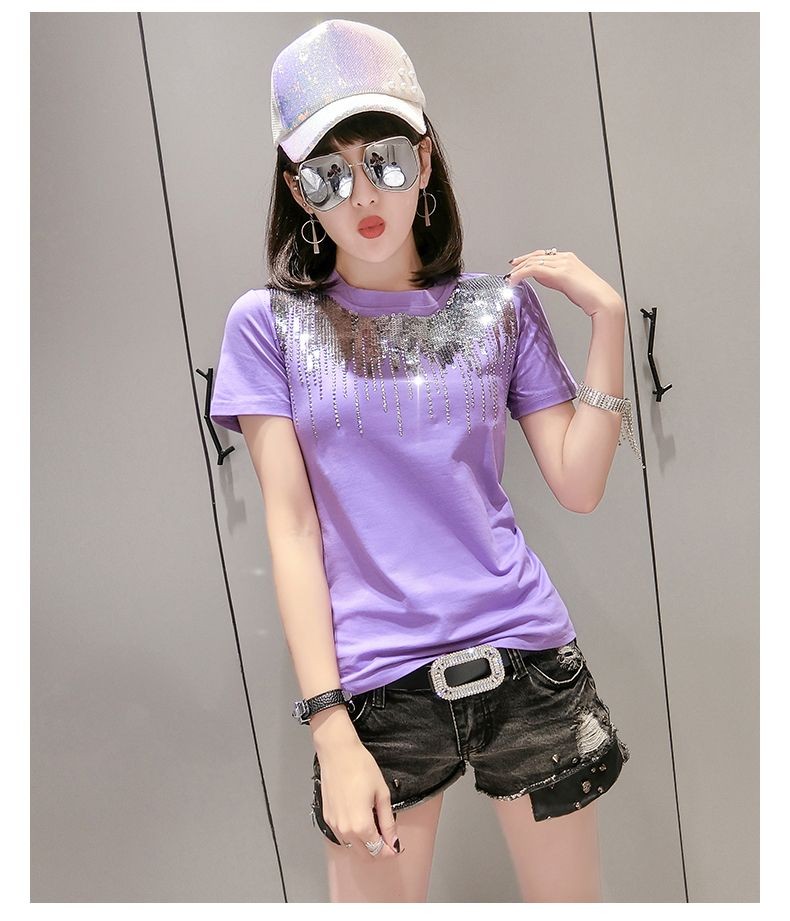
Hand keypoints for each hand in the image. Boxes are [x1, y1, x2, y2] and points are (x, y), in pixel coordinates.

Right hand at [318, 742, 401, 857]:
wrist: (337, 752)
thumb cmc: (361, 767)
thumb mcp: (382, 794)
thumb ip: (388, 822)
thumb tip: (393, 841)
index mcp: (361, 825)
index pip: (378, 850)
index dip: (390, 850)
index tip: (397, 845)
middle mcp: (345, 830)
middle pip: (365, 854)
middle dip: (379, 850)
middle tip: (388, 837)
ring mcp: (334, 825)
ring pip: (352, 847)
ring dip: (365, 844)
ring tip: (375, 825)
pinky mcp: (328, 817)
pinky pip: (342, 836)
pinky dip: (353, 835)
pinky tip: (360, 819)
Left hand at [506, 249, 623, 317]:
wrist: (602, 300)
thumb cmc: (589, 296)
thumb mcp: (569, 283)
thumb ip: (555, 278)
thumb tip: (541, 277)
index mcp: (568, 258)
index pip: (543, 255)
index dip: (528, 259)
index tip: (517, 265)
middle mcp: (565, 258)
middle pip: (536, 256)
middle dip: (520, 263)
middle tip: (510, 271)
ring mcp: (563, 264)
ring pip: (533, 262)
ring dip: (518, 270)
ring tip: (510, 279)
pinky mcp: (560, 273)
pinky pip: (534, 270)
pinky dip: (521, 274)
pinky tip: (515, 281)